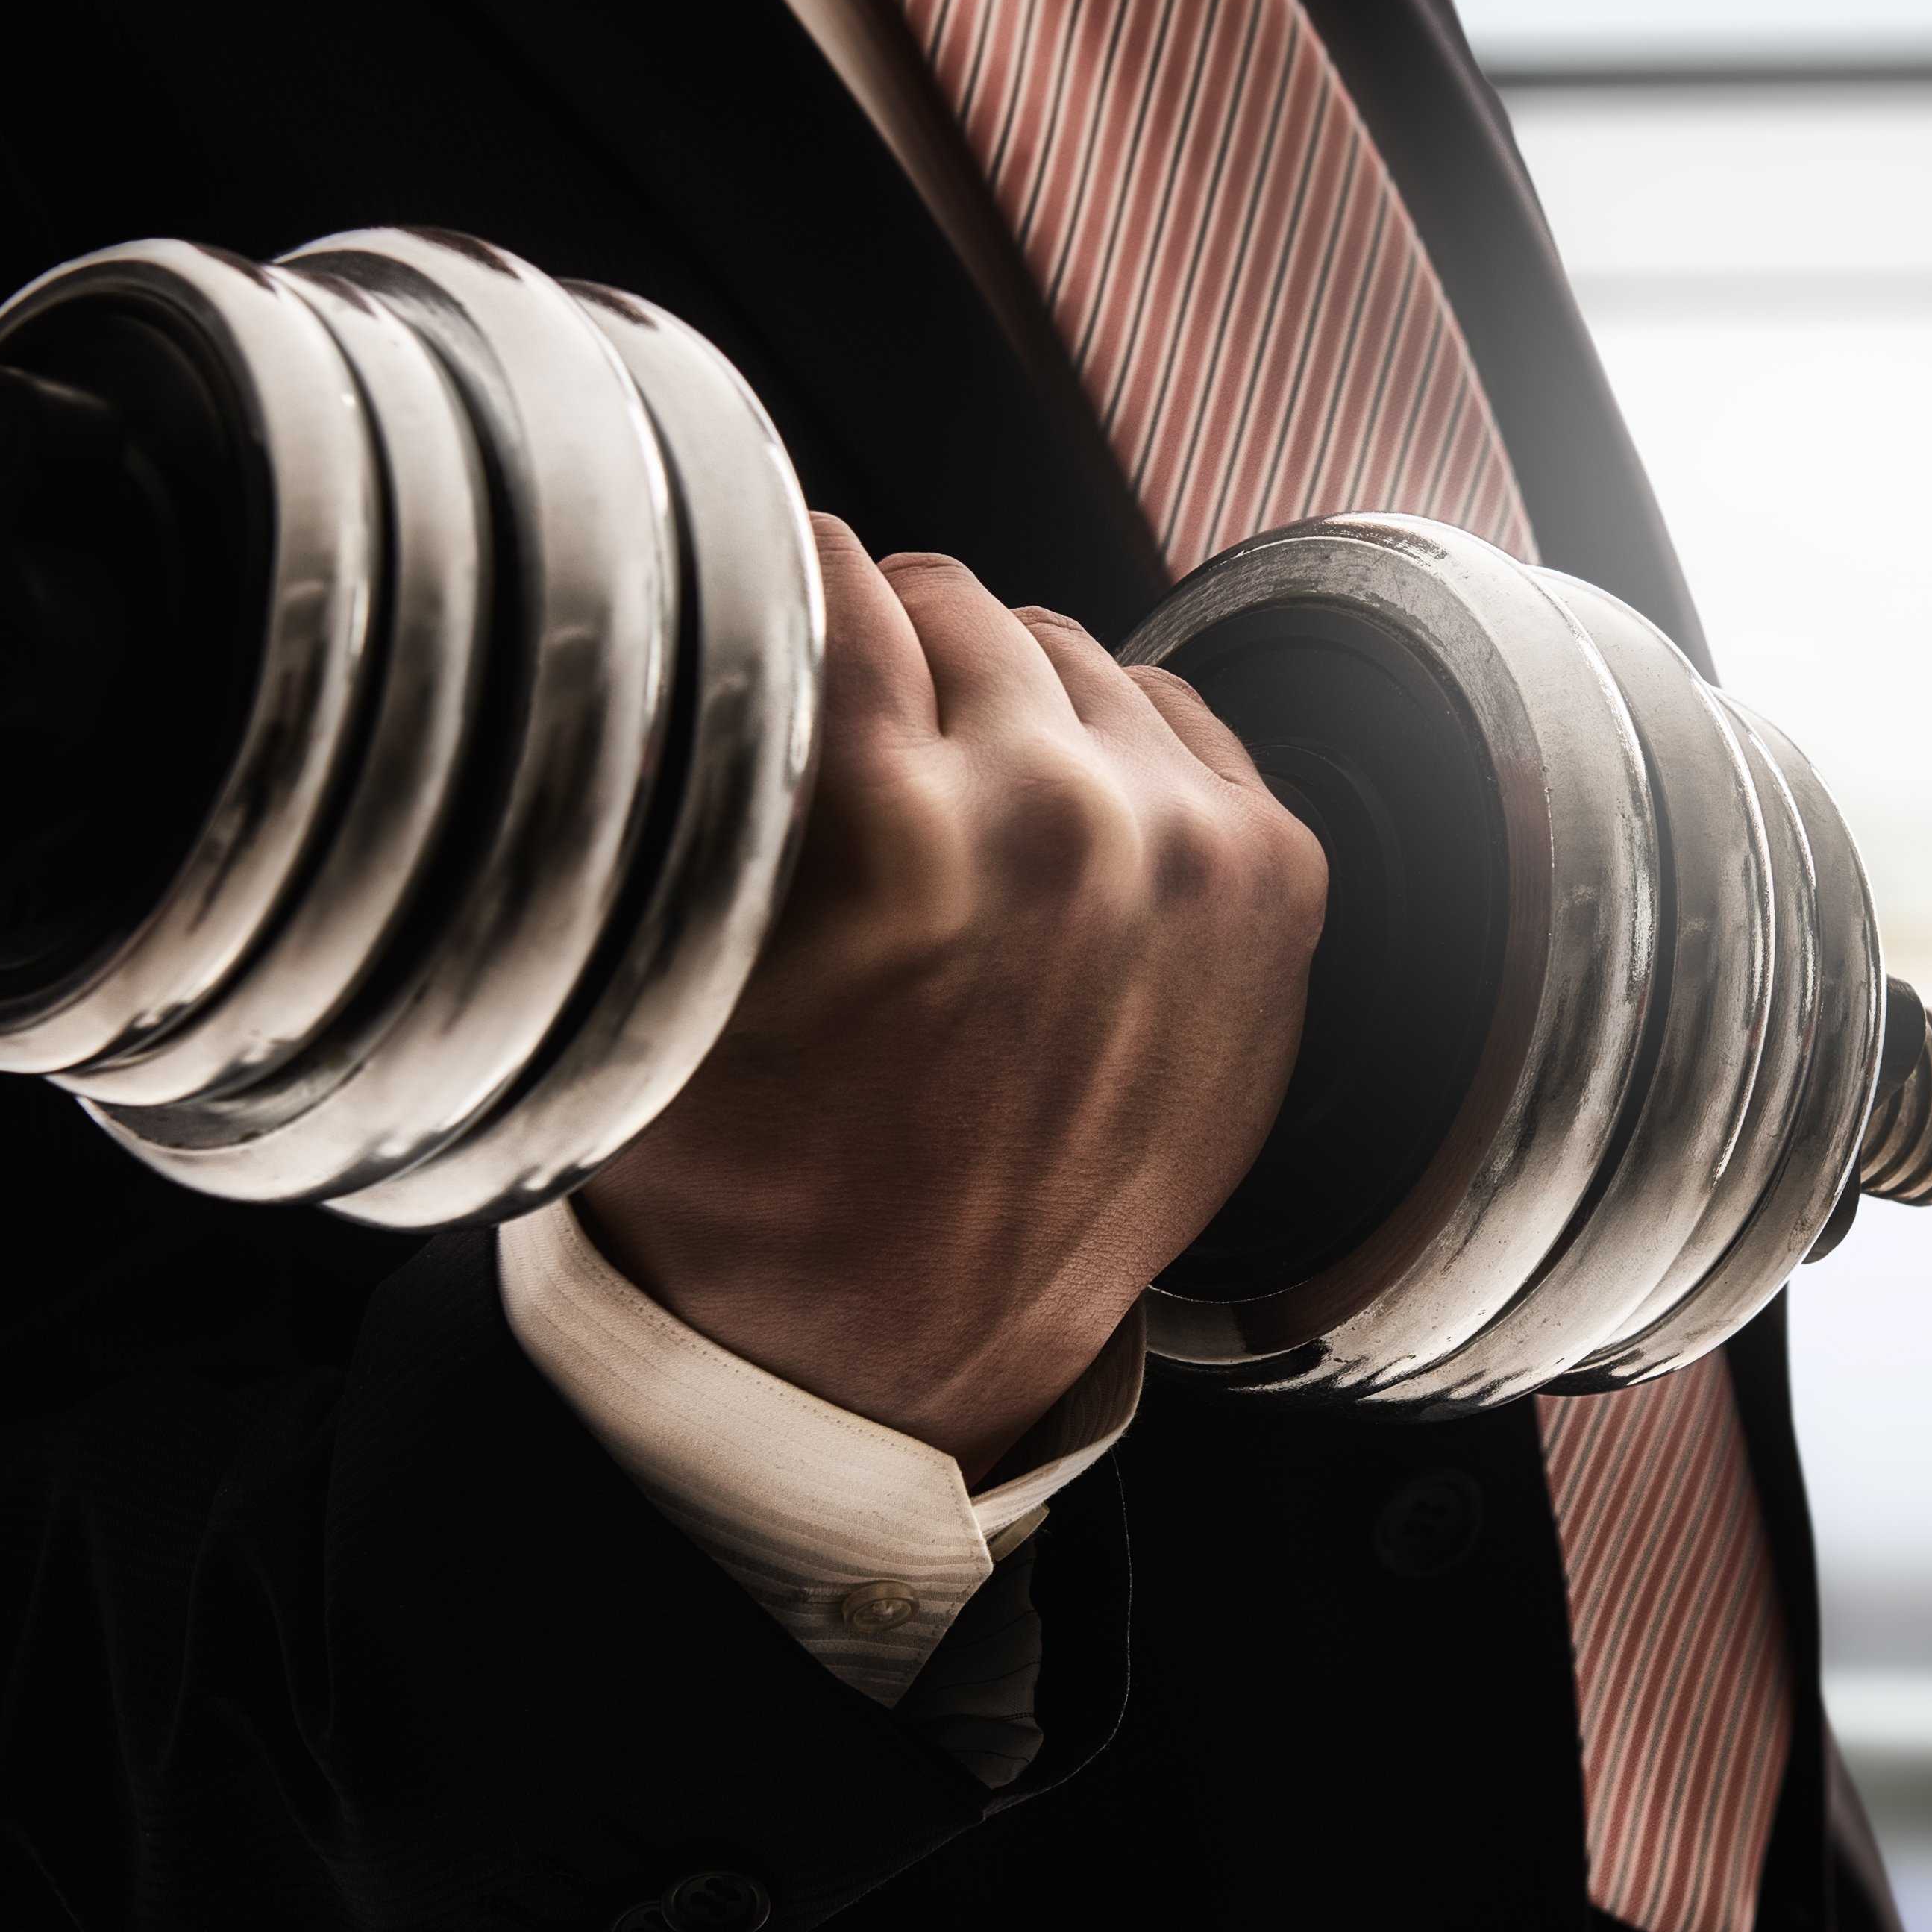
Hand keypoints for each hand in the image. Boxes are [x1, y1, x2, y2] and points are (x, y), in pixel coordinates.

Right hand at [570, 516, 1323, 1473]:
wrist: (911, 1357)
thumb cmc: (764, 1191)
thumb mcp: (657, 986)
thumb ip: (682, 790)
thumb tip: (696, 613)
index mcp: (887, 832)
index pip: (826, 574)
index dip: (774, 601)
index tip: (759, 635)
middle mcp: (1057, 819)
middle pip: (950, 598)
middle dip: (889, 661)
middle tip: (848, 767)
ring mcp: (1187, 849)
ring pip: (1066, 647)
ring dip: (1003, 704)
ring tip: (945, 817)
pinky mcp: (1274, 881)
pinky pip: (1175, 711)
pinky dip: (1112, 749)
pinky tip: (1048, 833)